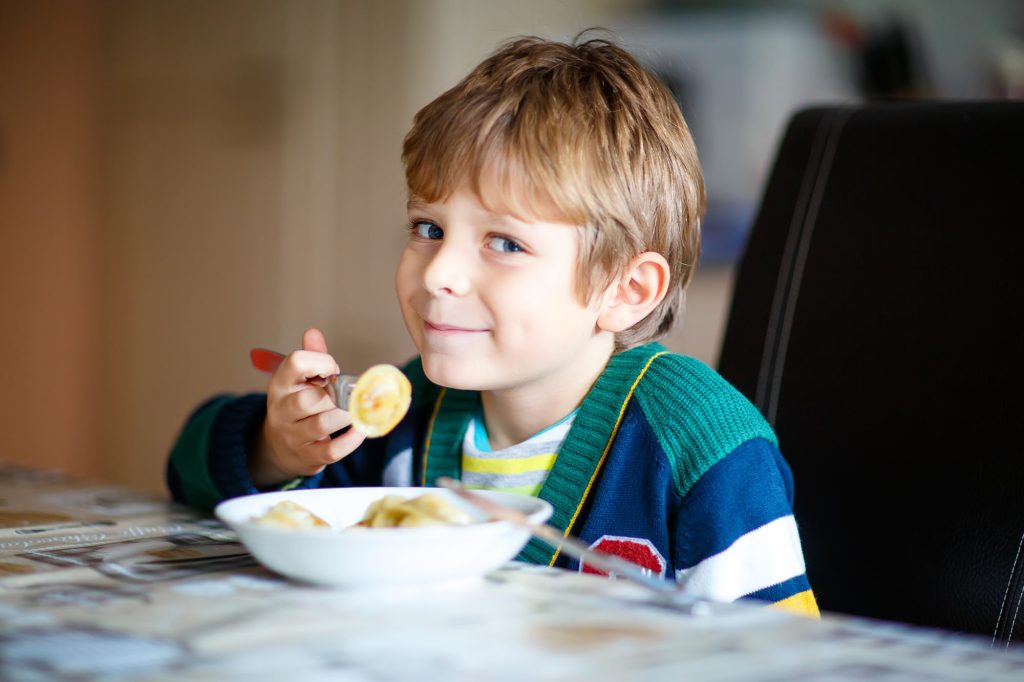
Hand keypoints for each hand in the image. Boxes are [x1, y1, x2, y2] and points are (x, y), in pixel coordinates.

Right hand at [250, 327, 366, 486]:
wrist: (278, 447)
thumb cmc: (297, 406)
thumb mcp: (297, 380)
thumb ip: (309, 356)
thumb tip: (313, 332)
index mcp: (280, 384)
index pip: (295, 364)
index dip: (321, 361)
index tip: (334, 369)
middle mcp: (282, 410)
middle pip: (308, 399)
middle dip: (336, 394)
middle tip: (351, 392)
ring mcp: (293, 436)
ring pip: (321, 424)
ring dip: (346, 415)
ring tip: (358, 409)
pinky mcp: (308, 457)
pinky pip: (332, 450)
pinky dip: (351, 440)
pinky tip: (361, 429)